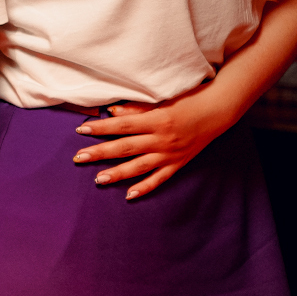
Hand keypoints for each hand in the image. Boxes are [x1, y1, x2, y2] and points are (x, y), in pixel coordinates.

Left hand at [71, 82, 237, 198]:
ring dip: (118, 173)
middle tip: (79, 157)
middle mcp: (162, 139)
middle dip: (101, 153)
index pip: (122, 126)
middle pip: (126, 148)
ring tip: (98, 179)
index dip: (101, 128)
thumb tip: (111, 112)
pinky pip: (160, 179)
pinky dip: (145, 188)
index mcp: (157, 120)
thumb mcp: (162, 100)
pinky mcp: (178, 164)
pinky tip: (129, 195)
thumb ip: (136, 108)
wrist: (217, 112)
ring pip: (139, 167)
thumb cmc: (188, 100)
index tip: (81, 130)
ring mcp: (170, 154)